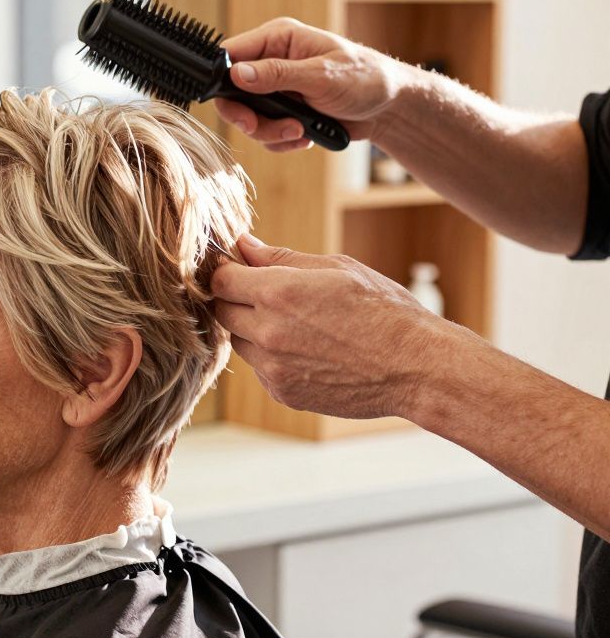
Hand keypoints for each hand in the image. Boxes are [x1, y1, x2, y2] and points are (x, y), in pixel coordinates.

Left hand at [211, 234, 451, 419]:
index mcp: (277, 293)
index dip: (227, 272)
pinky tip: (308, 350)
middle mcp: (267, 332)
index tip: (239, 269)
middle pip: (222, 312)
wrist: (416, 367)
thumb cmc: (384, 310)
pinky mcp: (282, 392)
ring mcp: (272, 367)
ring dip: (253, 330)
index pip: (220, 280)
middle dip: (237, 300)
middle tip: (268, 294)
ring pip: (240, 343)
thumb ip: (281, 258)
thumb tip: (243, 246)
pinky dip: (272, 357)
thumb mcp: (336, 268)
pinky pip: (261, 369)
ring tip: (297, 323)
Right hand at [213, 17, 411, 150]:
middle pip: (232, 92)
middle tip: (258, 127)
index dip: (223, 79)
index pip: (231, 54)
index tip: (234, 104)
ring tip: (299, 131)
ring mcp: (277, 89)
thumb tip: (237, 74)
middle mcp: (272, 62)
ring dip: (270, 132)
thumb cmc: (364, 79)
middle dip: (248, 116)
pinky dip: (282, 140)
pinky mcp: (284, 112)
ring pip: (248, 117)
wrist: (389, 109)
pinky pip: (265, 132)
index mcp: (278, 39)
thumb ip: (277, 75)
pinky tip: (305, 136)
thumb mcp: (321, 75)